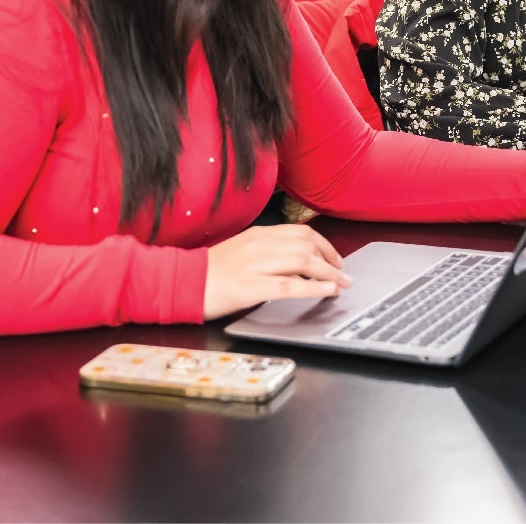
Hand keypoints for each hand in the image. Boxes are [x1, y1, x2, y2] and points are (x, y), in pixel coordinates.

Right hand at [202, 224, 353, 319]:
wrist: (182, 282)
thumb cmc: (210, 271)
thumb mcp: (242, 251)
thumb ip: (267, 251)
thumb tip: (296, 261)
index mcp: (258, 234)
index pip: (301, 233)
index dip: (324, 245)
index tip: (335, 258)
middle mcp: (260, 244)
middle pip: (307, 245)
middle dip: (331, 259)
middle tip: (343, 273)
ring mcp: (256, 264)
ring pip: (303, 262)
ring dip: (328, 274)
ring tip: (341, 284)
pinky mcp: (251, 286)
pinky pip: (290, 285)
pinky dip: (314, 288)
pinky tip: (327, 291)